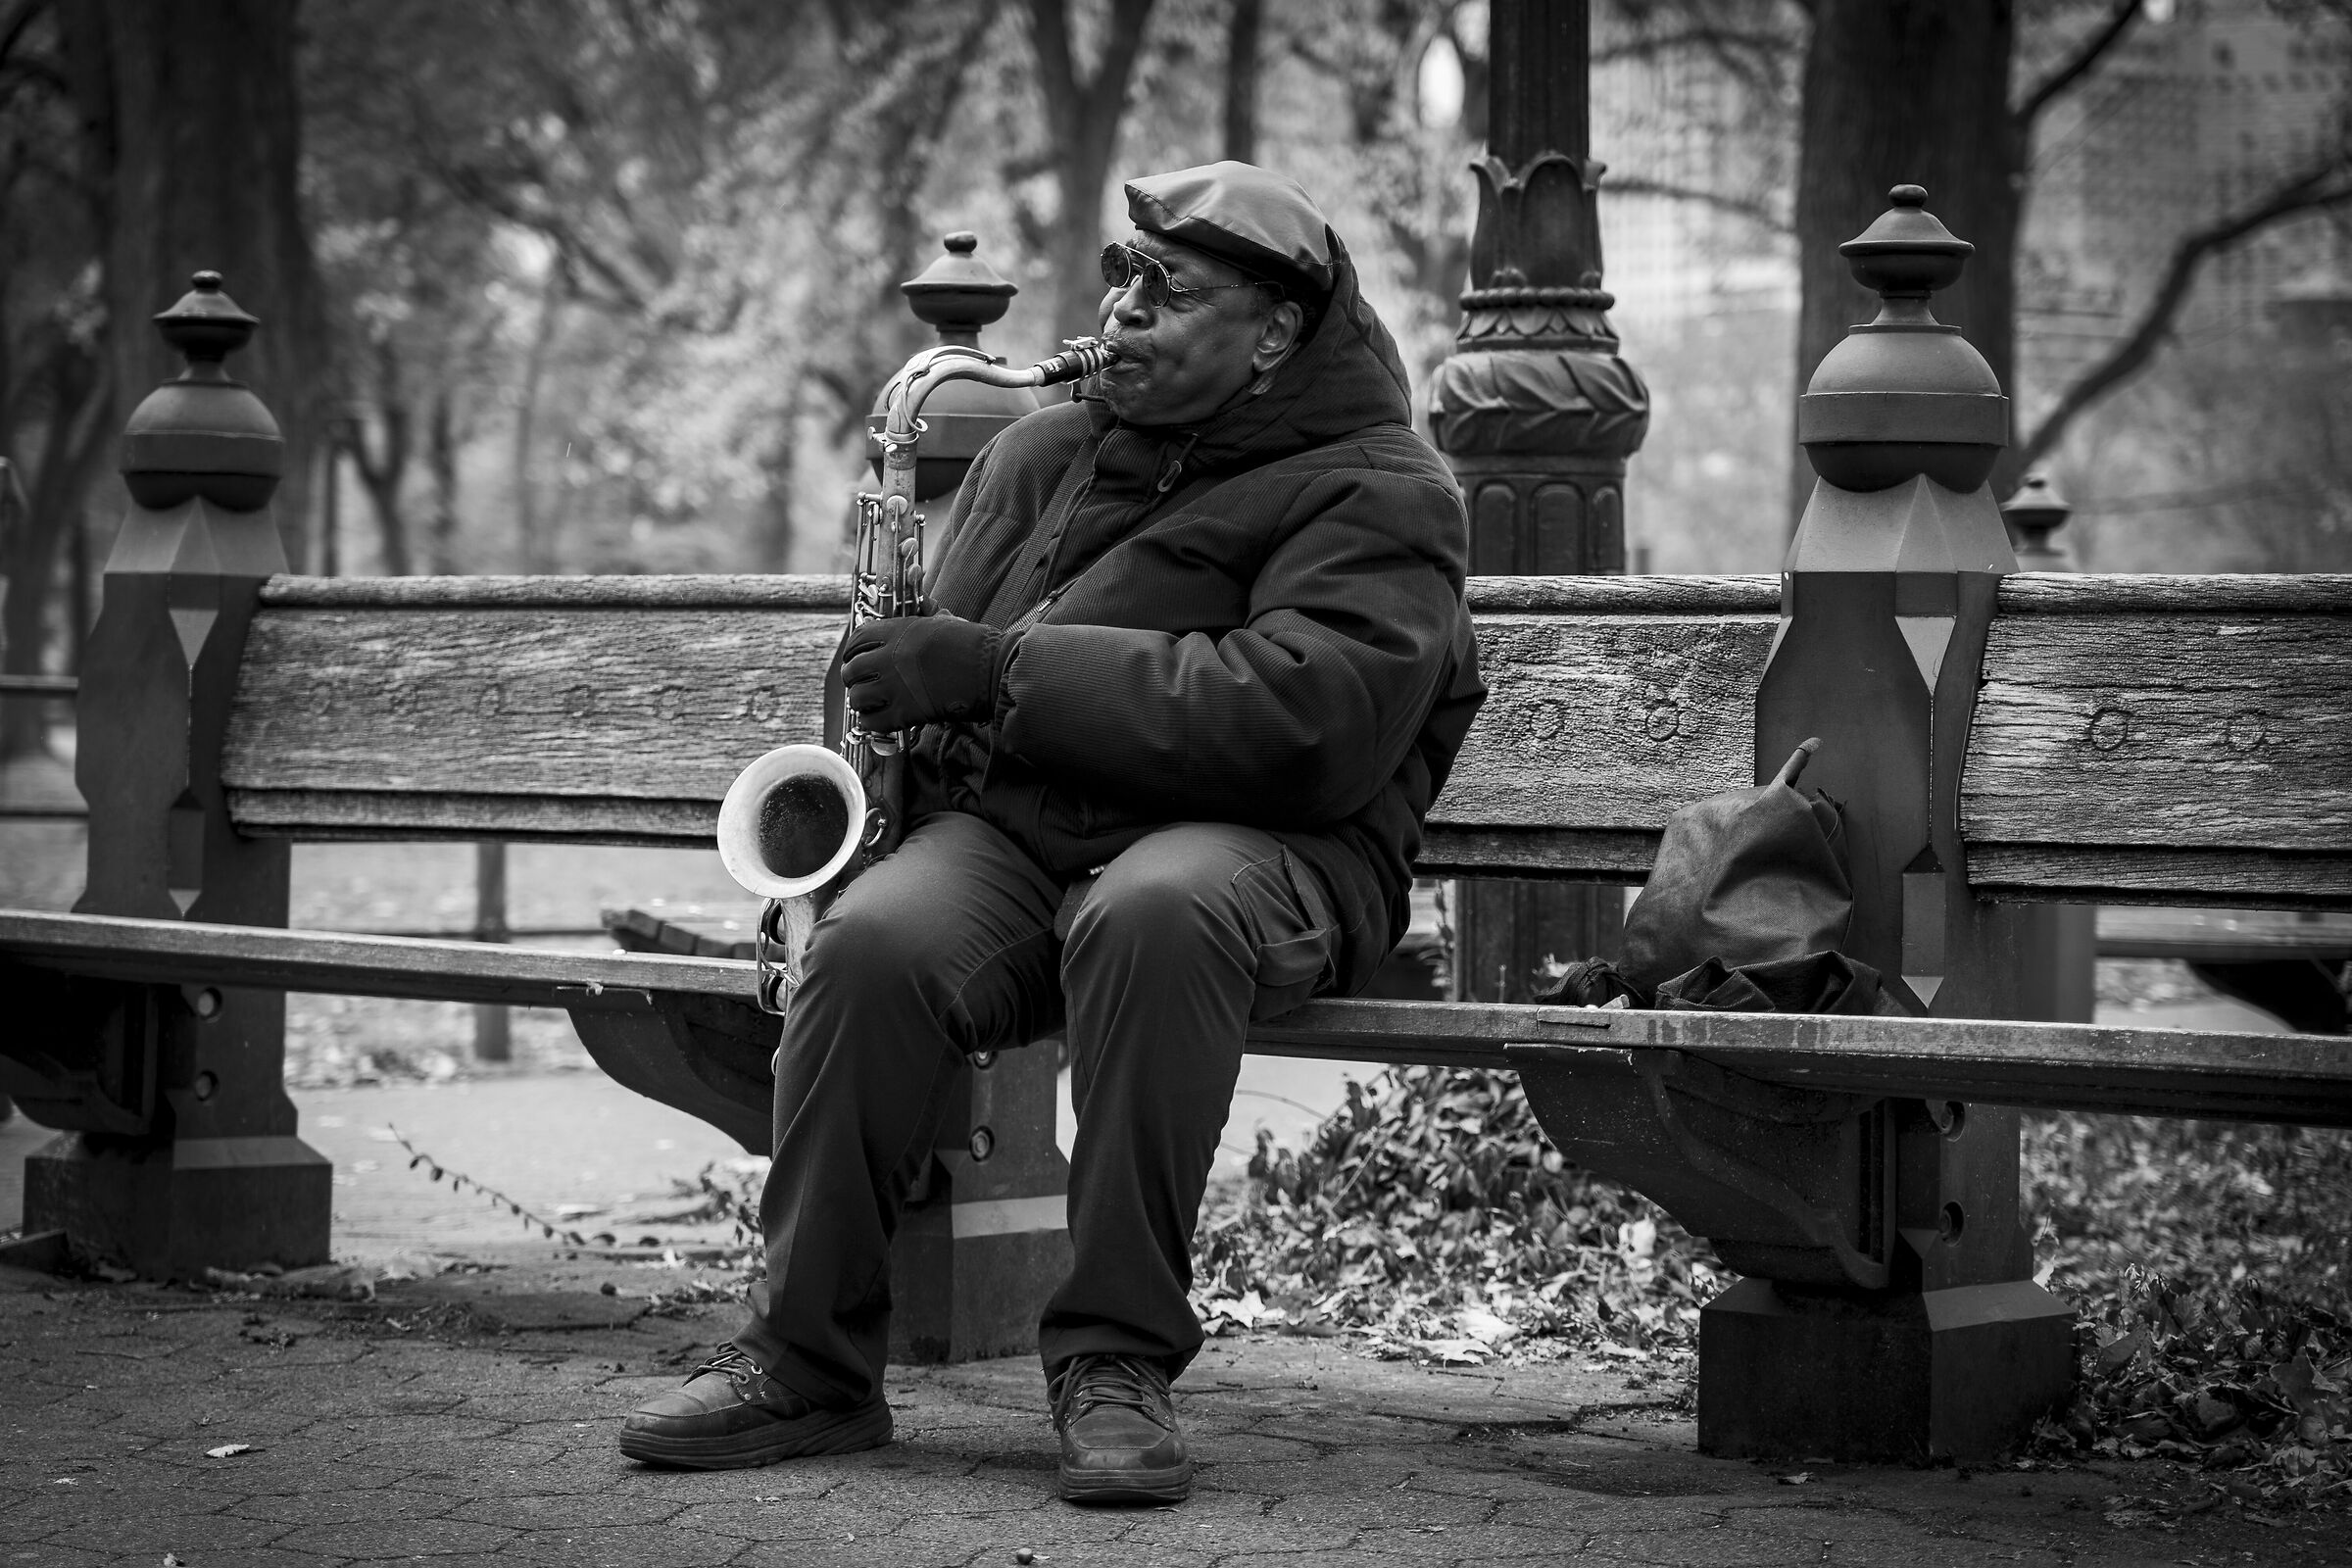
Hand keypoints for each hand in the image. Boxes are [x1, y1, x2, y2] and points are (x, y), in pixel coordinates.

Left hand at [840, 614, 1004, 730]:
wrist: (992, 671)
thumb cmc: (974, 645)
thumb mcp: (945, 621)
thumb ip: (925, 614)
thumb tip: (923, 601)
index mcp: (898, 631)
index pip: (856, 639)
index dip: (852, 651)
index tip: (856, 658)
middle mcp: (890, 657)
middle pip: (851, 670)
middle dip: (854, 678)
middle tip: (865, 683)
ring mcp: (896, 686)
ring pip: (856, 698)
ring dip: (862, 702)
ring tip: (873, 703)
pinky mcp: (906, 713)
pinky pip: (871, 722)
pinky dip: (873, 722)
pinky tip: (882, 718)